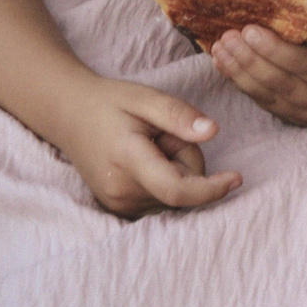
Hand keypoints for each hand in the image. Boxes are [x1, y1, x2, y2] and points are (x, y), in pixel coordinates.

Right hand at [47, 77, 239, 217]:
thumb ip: (179, 115)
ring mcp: (118, 204)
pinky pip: (162, 199)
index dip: (211, 188)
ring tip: (147, 144)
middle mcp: (121, 191)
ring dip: (174, 170)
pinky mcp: (120, 209)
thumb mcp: (145, 97)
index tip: (237, 178)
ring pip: (174, 194)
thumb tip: (213, 132)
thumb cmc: (110, 102)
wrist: (69, 115)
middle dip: (185, 159)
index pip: (177, 189)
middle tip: (160, 134)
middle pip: (182, 187)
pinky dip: (164, 179)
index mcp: (128, 160)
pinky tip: (144, 160)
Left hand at [209, 8, 306, 128]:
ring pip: (271, 99)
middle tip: (228, 38)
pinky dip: (243, 84)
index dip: (276, 50)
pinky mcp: (300, 121)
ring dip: (241, 74)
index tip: (250, 30)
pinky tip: (225, 64)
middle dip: (251, 62)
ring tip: (220, 49)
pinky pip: (266, 104)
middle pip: (285, 86)